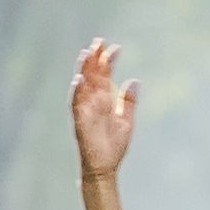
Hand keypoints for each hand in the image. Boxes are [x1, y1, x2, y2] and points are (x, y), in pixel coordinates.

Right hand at [69, 38, 137, 178]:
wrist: (105, 168)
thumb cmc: (113, 146)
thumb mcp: (126, 120)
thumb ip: (128, 101)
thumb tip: (134, 80)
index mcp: (104, 101)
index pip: (104, 75)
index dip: (108, 61)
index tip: (116, 48)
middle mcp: (93, 102)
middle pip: (91, 75)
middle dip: (94, 58)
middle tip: (99, 41)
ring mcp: (85, 111)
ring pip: (82, 86)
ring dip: (83, 70)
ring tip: (86, 54)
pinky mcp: (80, 122)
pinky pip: (76, 105)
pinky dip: (76, 92)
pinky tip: (78, 79)